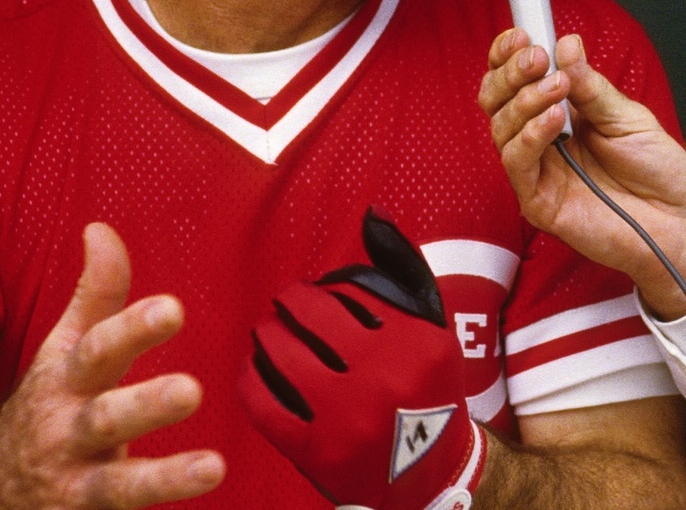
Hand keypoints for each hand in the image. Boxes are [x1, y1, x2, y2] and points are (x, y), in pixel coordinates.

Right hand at [0, 223, 223, 507]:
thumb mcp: (63, 349)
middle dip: (146, 404)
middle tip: (191, 389)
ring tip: (213, 467)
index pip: (99, 349)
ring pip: (117, 486)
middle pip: (107, 417)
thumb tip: (101, 228)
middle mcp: (69, 431)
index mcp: (67, 381)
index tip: (173, 308)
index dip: (133, 328)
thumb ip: (95, 294)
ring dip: (164, 478)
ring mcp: (76, 485)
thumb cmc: (46, 403)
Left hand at [238, 208, 485, 509]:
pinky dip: (251, 380)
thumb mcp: (432, 327)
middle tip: (283, 306)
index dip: (324, 289)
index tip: (314, 294)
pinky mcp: (318, 450)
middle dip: (289, 305)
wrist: (434, 472)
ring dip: (267, 336)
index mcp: (415, 342)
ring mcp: (348, 416)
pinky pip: (265, 403)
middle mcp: (384, 375)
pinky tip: (253, 369)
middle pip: (312, 317)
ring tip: (267, 332)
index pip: (350, 293)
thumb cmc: (429, 388)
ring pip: (284, 355)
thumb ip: (403, 270)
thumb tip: (372, 213)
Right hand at [478, 30, 685, 318]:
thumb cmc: (658, 171)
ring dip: (525, 100)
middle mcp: (540, 139)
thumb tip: (566, 44)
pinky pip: (517, 163)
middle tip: (537, 58)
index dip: (509, 55)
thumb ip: (592, 85)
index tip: (522, 35)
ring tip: (558, 88)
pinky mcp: (537, 201)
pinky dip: (531, 136)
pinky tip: (554, 120)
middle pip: (497, 99)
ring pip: (501, 128)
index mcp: (560, 112)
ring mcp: (537, 170)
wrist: (678, 222)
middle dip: (511, 73)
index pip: (516, 79)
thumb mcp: (628, 115)